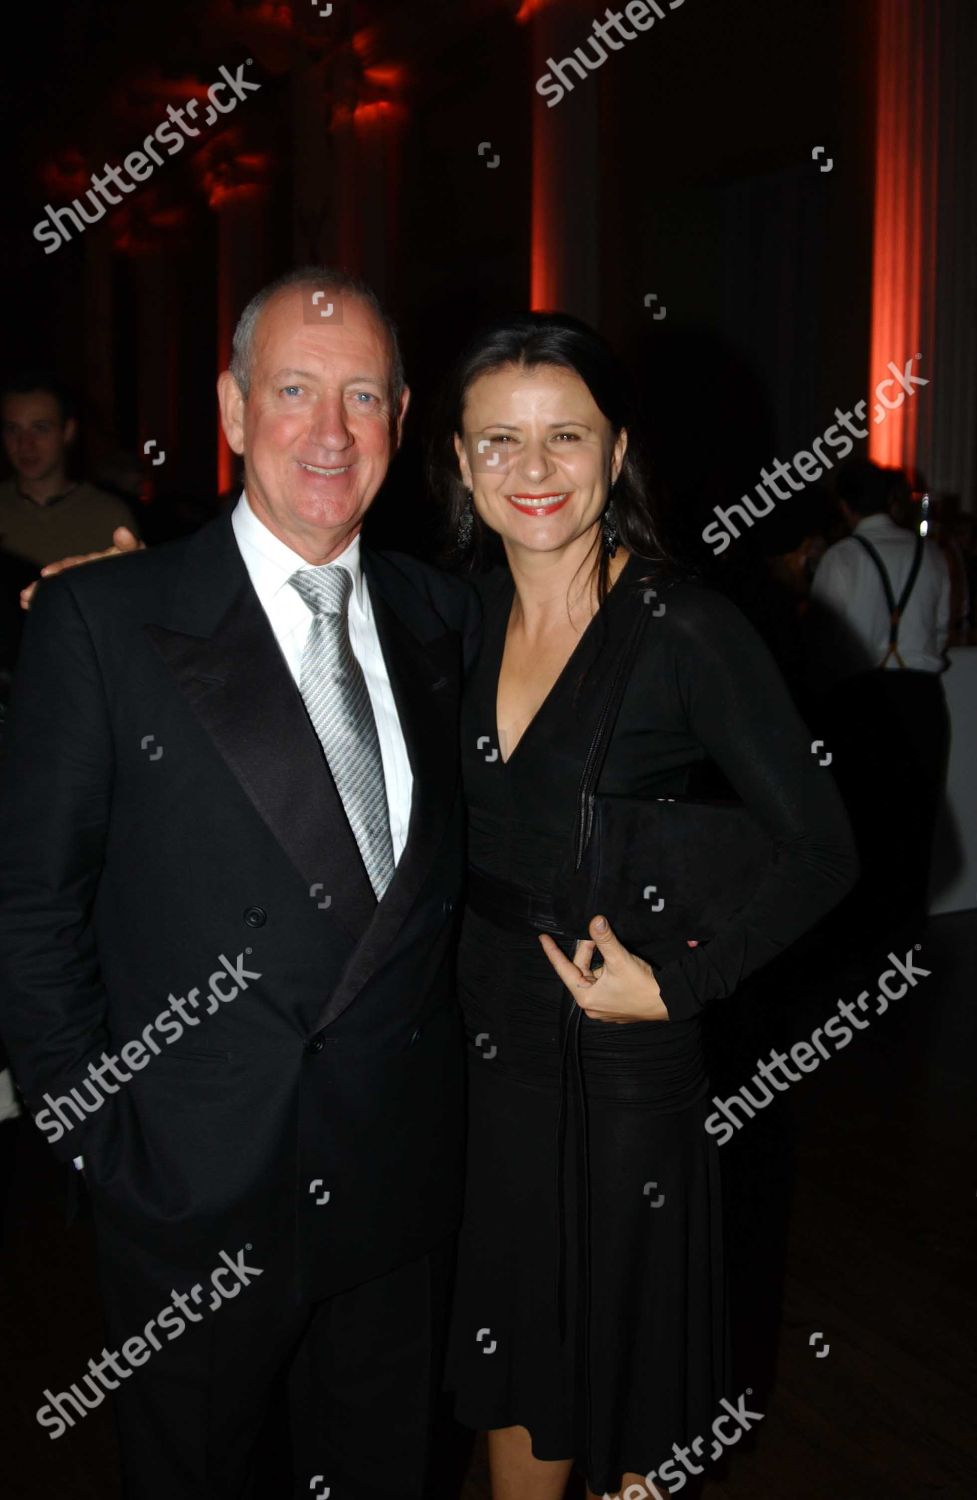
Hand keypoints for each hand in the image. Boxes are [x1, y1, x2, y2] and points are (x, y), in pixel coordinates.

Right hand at [20, 526, 143, 608]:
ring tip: (27, 602)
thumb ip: (129, 545)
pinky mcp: (91, 602)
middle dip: (45, 587)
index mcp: (96, 562)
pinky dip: (55, 605)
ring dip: (44, 596)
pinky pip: (70, 603)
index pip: (75, 564)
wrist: (148, 582)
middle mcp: (87, 574)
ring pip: (63, 592)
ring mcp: (89, 587)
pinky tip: (34, 609)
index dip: (62, 569)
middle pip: (63, 580)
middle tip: (28, 594)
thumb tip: (121, 532)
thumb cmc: (141, 565)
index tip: (47, 573)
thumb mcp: (135, 554)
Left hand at [539, 914, 672, 1023]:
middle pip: (581, 970)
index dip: (553, 951)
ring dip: (600, 960)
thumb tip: (594, 920)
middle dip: (587, 951)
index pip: (563, 968)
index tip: (543, 938)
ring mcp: (603, 1008)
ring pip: (594, 976)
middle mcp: (591, 1006)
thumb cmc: (642, 985)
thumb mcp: (619, 959)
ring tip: (611, 948)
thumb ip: (604, 939)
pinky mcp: (615, 1007)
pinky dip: (606, 970)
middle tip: (596, 935)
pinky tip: (617, 961)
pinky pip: (603, 984)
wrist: (670, 1002)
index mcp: (586, 997)